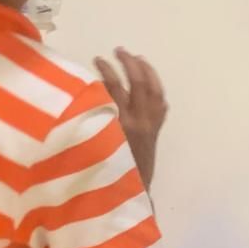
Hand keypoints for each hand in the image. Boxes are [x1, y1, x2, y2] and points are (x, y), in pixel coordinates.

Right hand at [94, 48, 167, 188]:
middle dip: (129, 63)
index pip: (115, 88)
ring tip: (137, 58)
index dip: (106, 71)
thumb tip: (87, 94)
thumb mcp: (92, 146)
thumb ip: (90, 121)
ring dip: (147, 72)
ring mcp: (151, 126)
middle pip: (139, 84)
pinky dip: (156, 90)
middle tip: (119, 51)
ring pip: (155, 91)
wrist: (129, 196)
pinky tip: (150, 83)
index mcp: (121, 125)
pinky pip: (161, 105)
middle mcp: (140, 121)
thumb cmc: (104, 174)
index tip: (97, 60)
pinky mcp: (156, 132)